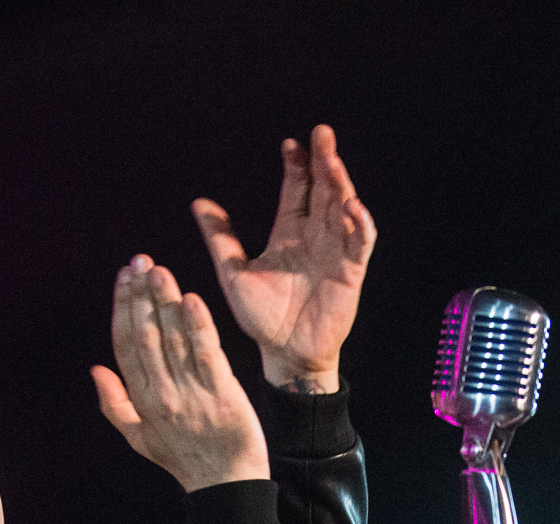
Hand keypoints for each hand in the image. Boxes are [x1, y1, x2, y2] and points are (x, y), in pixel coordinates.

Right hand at [91, 256, 269, 490]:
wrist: (227, 485)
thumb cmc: (184, 459)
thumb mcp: (140, 438)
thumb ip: (115, 404)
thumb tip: (95, 367)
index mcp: (142, 400)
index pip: (125, 346)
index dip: (122, 309)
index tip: (123, 277)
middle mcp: (163, 395)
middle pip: (145, 337)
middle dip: (140, 296)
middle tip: (139, 262)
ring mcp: (192, 395)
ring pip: (173, 341)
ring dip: (165, 302)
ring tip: (159, 271)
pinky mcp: (222, 395)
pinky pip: (206, 355)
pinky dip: (197, 327)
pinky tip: (191, 300)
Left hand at [193, 124, 376, 392]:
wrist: (284, 353)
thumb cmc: (260, 318)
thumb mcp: (233, 273)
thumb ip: (220, 238)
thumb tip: (199, 203)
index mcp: (288, 233)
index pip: (297, 190)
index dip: (296, 166)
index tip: (290, 143)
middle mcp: (314, 237)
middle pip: (324, 190)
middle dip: (324, 161)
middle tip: (322, 133)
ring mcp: (335, 252)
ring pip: (344, 209)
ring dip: (342, 184)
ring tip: (334, 162)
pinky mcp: (351, 272)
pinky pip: (360, 242)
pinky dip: (360, 224)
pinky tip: (353, 206)